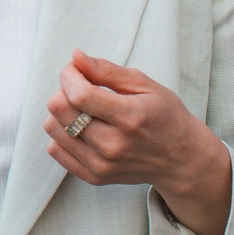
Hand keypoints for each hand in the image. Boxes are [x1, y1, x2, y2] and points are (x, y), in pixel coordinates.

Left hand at [45, 51, 233, 234]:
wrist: (181, 160)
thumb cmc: (166, 117)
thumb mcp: (145, 85)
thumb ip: (107, 70)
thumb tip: (76, 57)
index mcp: (129, 117)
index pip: (79, 94)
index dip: (69, 75)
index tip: (76, 69)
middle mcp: (113, 145)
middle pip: (59, 110)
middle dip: (64, 89)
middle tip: (83, 87)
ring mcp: (102, 164)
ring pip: (52, 128)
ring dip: (62, 112)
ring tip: (84, 109)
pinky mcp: (94, 177)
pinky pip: (55, 149)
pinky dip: (62, 133)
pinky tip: (82, 128)